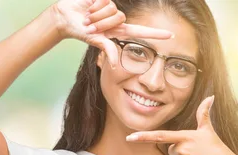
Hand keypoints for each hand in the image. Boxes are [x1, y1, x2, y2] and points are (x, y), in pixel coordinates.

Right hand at [50, 0, 172, 67]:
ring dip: (97, 15)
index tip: (171, 35)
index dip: (156, 34)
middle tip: (91, 26)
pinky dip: (95, 7)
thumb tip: (115, 65)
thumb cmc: (80, 31)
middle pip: (121, 18)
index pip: (142, 32)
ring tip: (89, 18)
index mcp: (119, 31)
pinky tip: (89, 7)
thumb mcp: (95, 41)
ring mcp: (112, 8)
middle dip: (103, 23)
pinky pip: (105, 1)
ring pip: (113, 9)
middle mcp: (118, 19)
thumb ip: (107, 50)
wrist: (66, 17)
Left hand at [125, 96, 237, 154]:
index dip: (143, 136)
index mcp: (185, 137)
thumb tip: (210, 96)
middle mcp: (182, 150)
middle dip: (181, 152)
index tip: (130, 137)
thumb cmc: (218, 149)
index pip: (160, 136)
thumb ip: (203, 113)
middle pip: (171, 150)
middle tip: (197, 153)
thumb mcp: (209, 130)